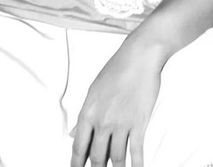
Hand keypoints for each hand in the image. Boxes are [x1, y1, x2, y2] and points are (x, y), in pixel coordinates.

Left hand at [70, 45, 162, 166]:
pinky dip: (136, 164)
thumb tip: (73, 134)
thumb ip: (84, 115)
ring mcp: (121, 123)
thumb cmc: (117, 68)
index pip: (78, 149)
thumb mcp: (94, 90)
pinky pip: (136, 150)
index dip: (76, 165)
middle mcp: (102, 122)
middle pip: (97, 157)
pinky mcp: (139, 122)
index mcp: (88, 113)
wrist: (140, 56)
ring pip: (116, 158)